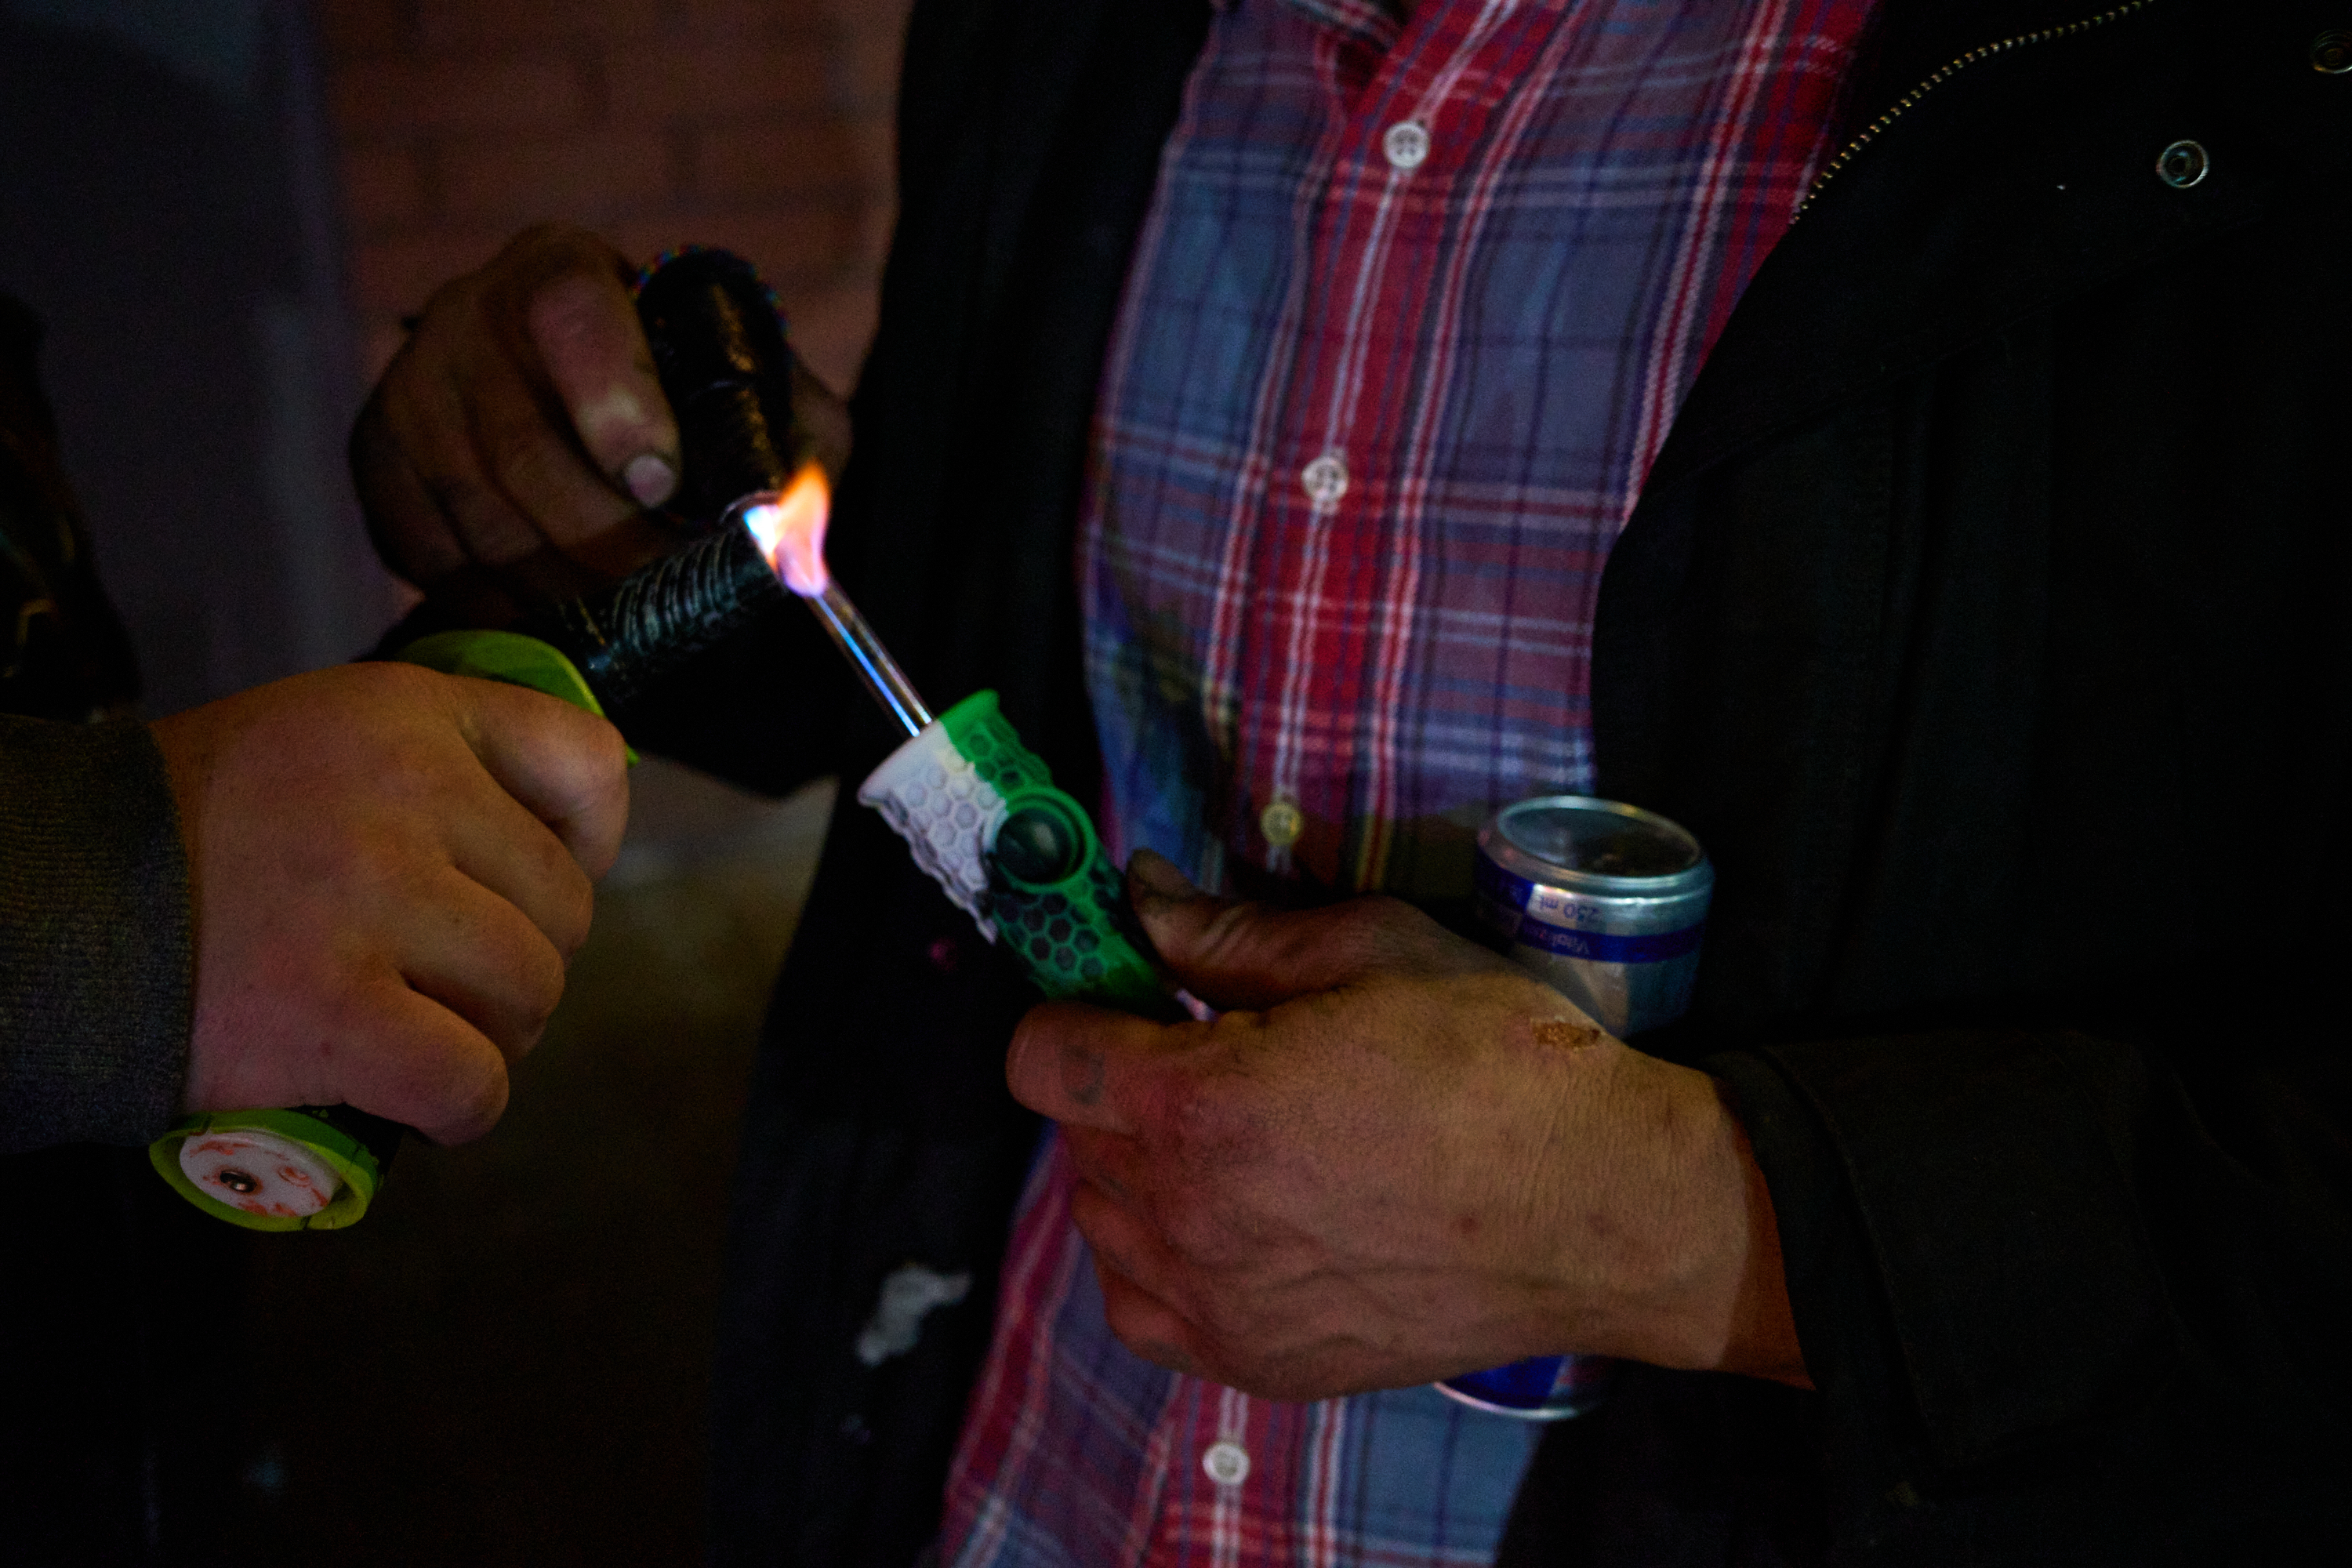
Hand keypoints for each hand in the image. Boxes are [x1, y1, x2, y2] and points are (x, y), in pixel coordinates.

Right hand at [153, 663, 629, 1143]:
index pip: (589, 763)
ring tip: (422, 1028)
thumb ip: (440, 764)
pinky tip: (414, 1096)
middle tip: (444, 978)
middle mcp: (404, 795)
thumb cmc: (196, 836)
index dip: (586, 840)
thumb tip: (573, 834)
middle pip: (563, 909)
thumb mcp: (323, 739)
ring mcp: (371, 903)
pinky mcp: (334, 1013)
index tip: (532, 878)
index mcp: (407, 717)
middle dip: (519, 960)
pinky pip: (474, 1083)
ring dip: (493, 1034)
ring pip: (529, 995)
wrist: (49, 905)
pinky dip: (458, 1107)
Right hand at [350, 223, 850, 623]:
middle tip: (664, 591)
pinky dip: (498, 604)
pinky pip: (432, 558)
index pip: (574, 316)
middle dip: (604, 541)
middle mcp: (469, 314)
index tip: (667, 485)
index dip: (617, 407)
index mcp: (565, 271)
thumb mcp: (753, 384)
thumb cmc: (678, 388)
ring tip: (623, 615)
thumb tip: (794, 534)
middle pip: (522, 450)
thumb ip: (795, 436)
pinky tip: (553, 614)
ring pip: (481, 518)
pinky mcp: (376, 461)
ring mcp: (412, 389)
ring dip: (560, 587)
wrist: (571, 394)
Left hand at [1006, 851, 1806, 1400]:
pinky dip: (1161, 1264)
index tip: (1133, 996)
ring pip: (1103, 1225)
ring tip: (1232, 1143)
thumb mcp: (1370, 951)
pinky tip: (1232, 1225)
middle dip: (1122, 1083)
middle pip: (1076, 1137)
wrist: (1601, 1208)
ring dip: (1138, 1173)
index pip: (1042, 1057)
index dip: (1080, 1008)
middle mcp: (1187, 1216)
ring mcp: (1218, 1304)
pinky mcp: (1258, 1363)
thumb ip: (1229, 933)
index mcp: (1199, 1103)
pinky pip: (1144, 1311)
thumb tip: (1138, 899)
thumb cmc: (1498, 1062)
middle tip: (1210, 1056)